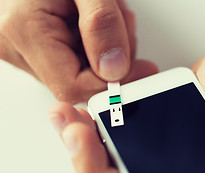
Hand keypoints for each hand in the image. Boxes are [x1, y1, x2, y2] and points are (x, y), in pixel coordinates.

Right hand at [0, 0, 156, 102]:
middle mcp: (21, 46)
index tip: (140, 69)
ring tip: (108, 11)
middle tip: (122, 22)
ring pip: (85, 69)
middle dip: (114, 56)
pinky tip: (97, 19)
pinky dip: (98, 41)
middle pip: (83, 79)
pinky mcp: (41, 46)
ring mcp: (29, 48)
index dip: (112, 83)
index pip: (73, 85)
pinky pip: (79, 57)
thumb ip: (102, 23)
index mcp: (25, 31)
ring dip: (109, 45)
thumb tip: (116, 67)